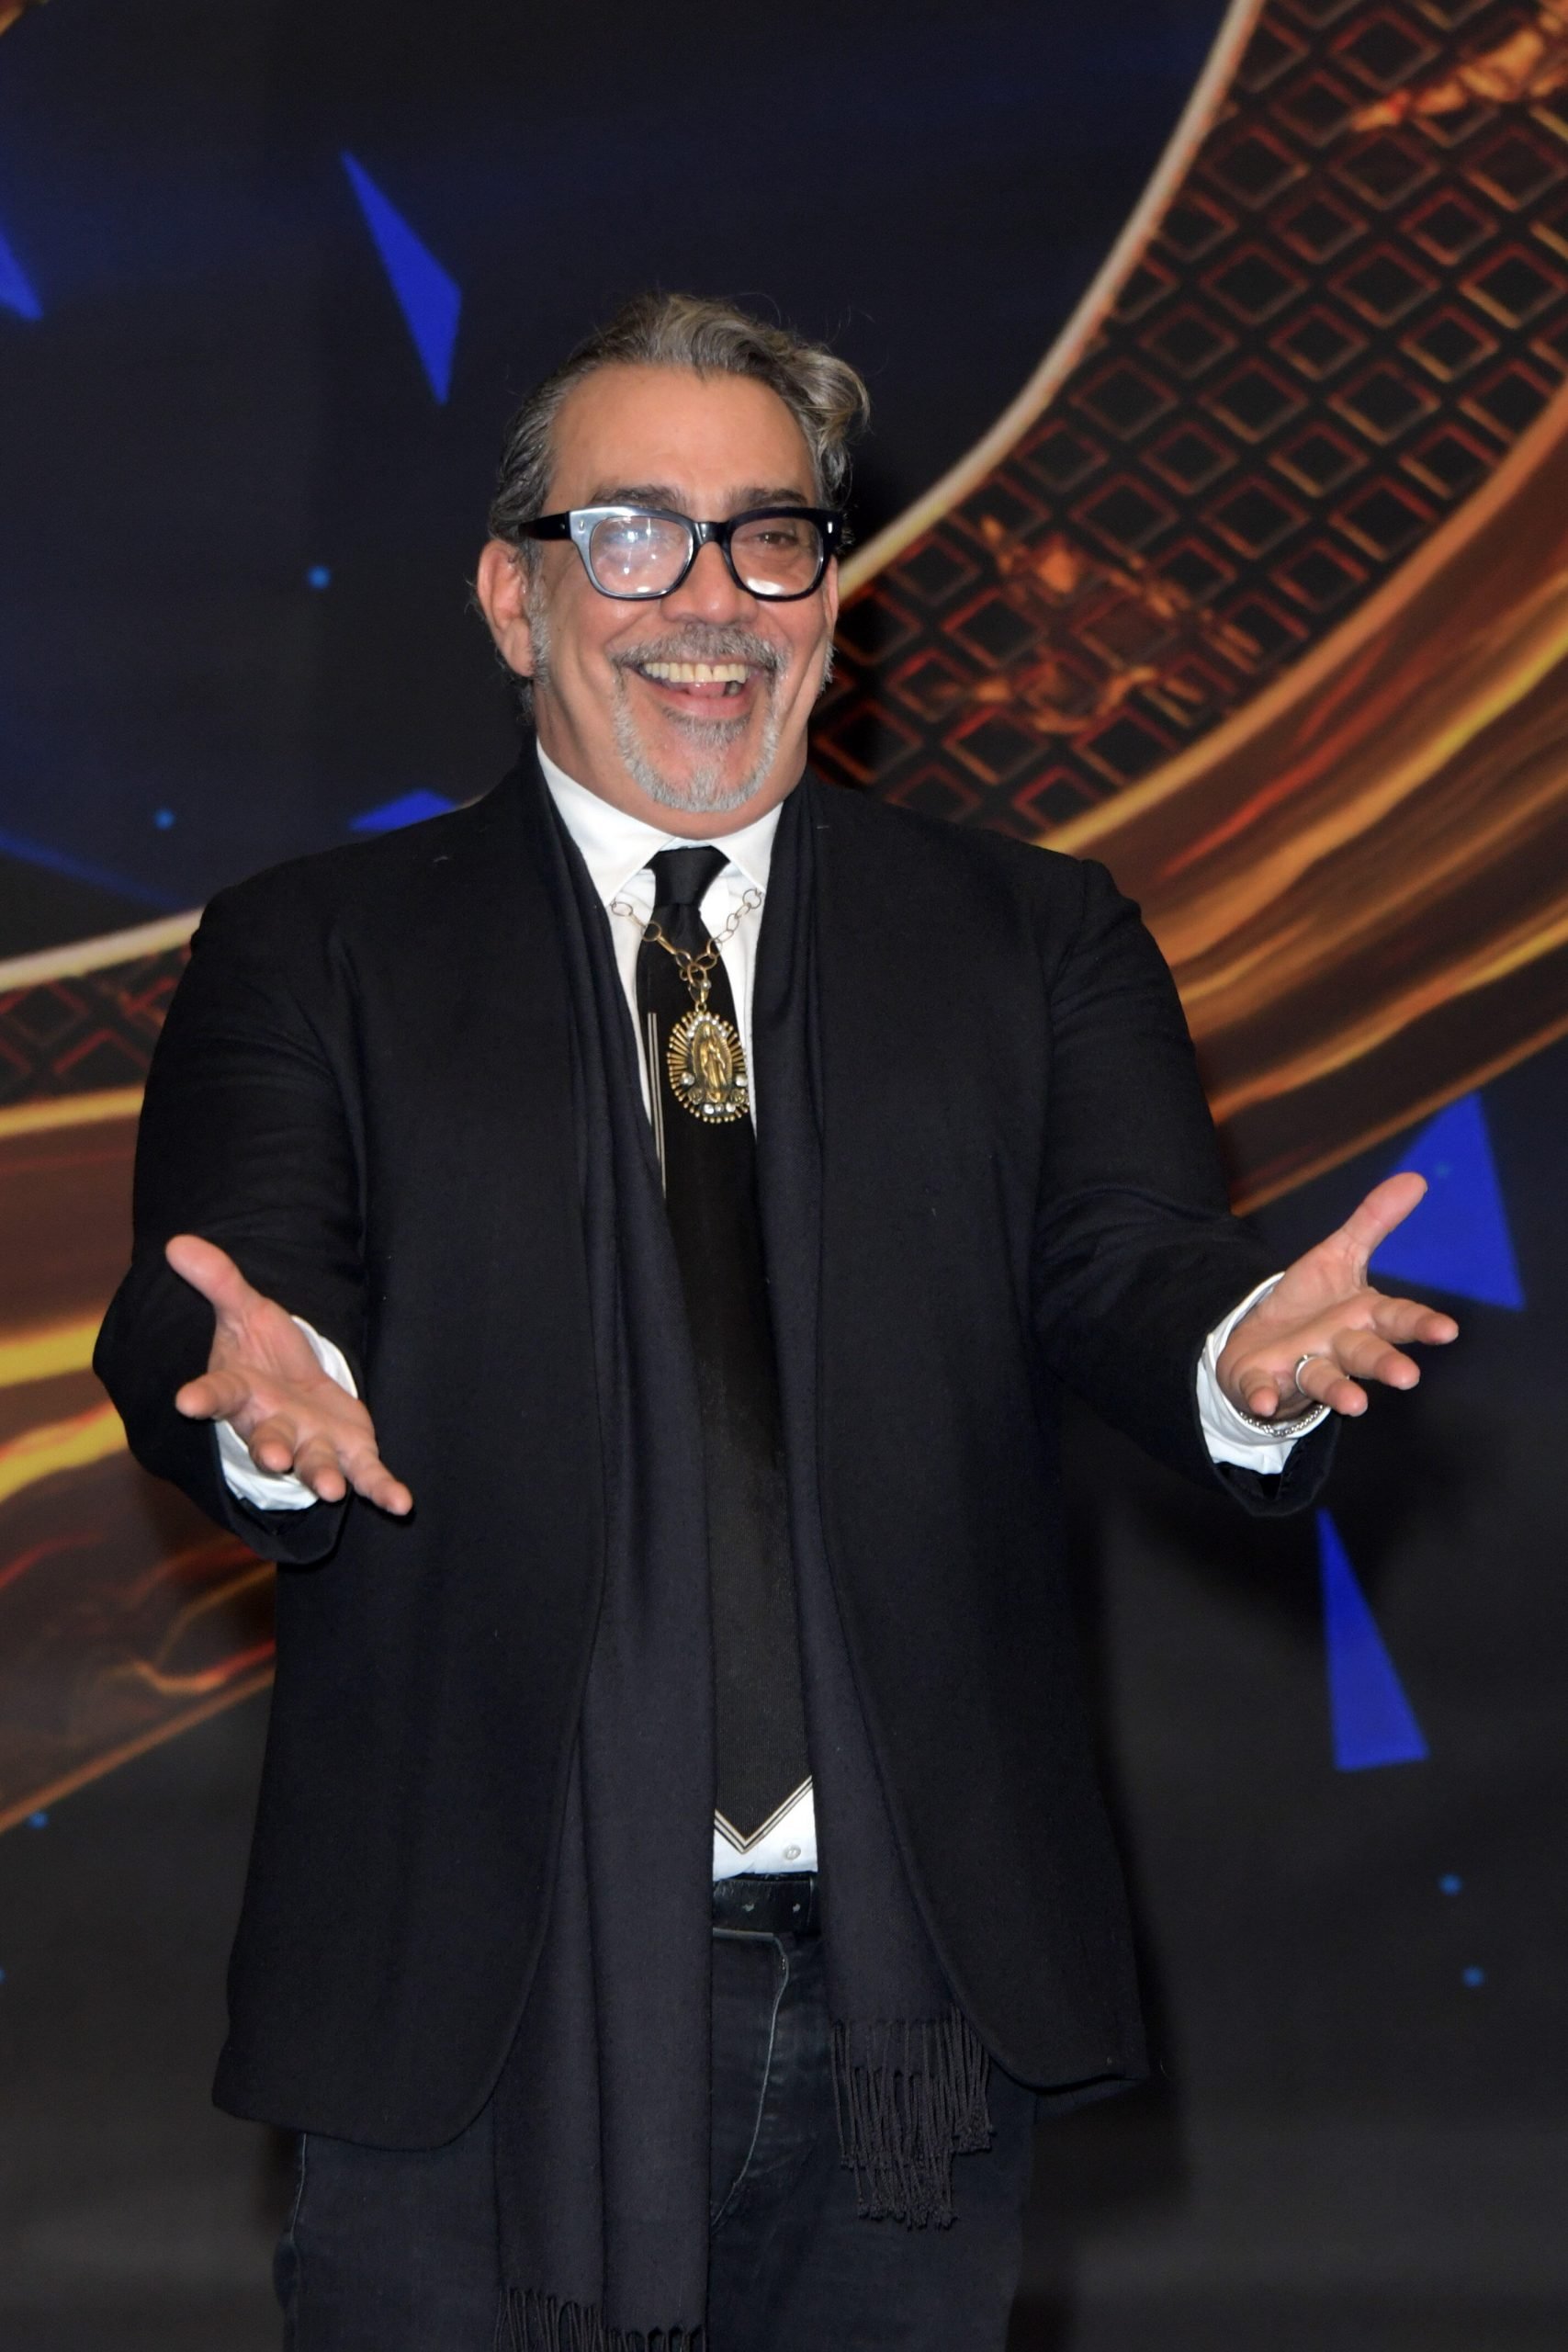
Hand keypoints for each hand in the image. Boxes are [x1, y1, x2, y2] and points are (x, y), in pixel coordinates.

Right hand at [165, 1233, 411, 1513]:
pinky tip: (400, 1503)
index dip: (202, 1397)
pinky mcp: (349, 1454)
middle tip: (273, 1458)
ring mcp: (311, 1445)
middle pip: (269, 1440)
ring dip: (321, 1477)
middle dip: (271, 1450)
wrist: (294, 1392)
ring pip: (314, 1465)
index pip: (218, 1394)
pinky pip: (366, 1476)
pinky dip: (381, 1489)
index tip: (185, 1401)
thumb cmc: (263, 1355)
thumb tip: (176, 1242)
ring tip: (329, 1490)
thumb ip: (219, 1282)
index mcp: (243, 1392)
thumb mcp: (244, 1312)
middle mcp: (273, 1426)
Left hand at [1216, 1172, 1458, 1423]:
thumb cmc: (1312, 1305)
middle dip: (1385, 1363)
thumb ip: (1373, 1221)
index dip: (1421, 1324)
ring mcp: (1302, 1368)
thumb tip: (1416, 1179)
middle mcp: (1338, 1347)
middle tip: (1407, 1377)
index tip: (1446, 1330)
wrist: (1259, 1344)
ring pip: (1324, 1379)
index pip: (1397, 1318)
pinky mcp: (1264, 1382)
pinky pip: (1263, 1391)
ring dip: (1340, 1390)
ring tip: (1356, 1403)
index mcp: (1361, 1317)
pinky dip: (1263, 1396)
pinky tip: (1261, 1401)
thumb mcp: (1339, 1255)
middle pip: (1365, 1353)